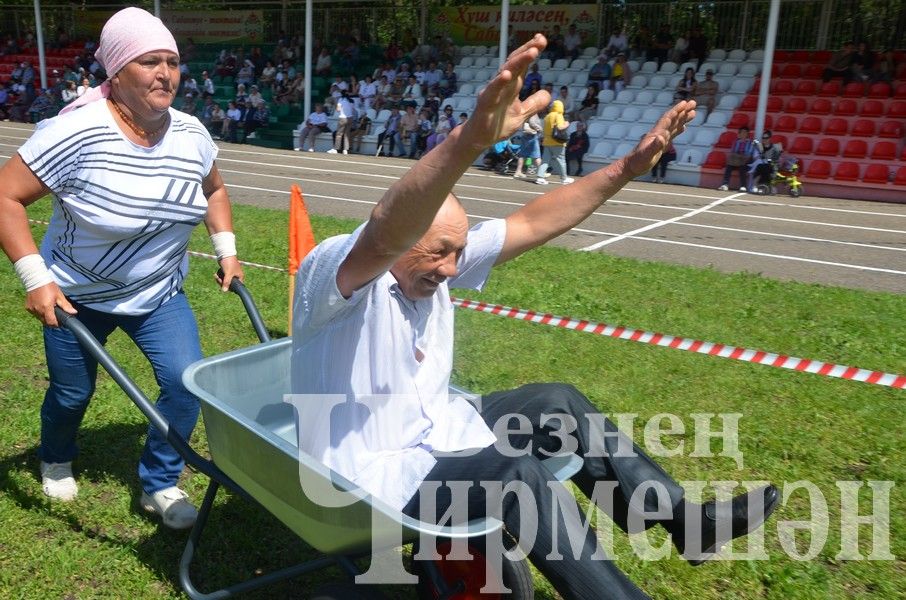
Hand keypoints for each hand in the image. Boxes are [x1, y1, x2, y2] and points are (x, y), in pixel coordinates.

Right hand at [25, 282, 75, 326]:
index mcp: (46, 307)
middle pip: (45, 322)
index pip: (51, 322)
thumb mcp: (59, 295)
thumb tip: (74, 313)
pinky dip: (39, 313)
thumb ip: (66, 306)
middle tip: (56, 316)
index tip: (61, 323)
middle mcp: (38, 310)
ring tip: (50, 309)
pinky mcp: (28, 307)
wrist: (35, 279)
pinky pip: (35, 314)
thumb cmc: (49, 286)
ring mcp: (32, 309)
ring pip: (40, 318)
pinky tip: (42, 306)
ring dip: (45, 317)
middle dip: (52, 321)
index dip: (57, 324)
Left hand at [215, 256, 243, 291]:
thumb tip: (224, 291)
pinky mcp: (226, 272)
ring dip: (219, 279)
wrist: (224, 254)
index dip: (230, 288)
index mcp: (239, 277)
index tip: (224, 287)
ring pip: (224, 281)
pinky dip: (219, 276)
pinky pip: (222, 277)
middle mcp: (236, 276)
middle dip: (222, 283)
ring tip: (216, 275)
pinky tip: (216, 274)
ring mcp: (231, 274)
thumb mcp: (228, 274)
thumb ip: (226, 283)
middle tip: (218, 279)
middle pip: (229, 285)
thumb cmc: (229, 263)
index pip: (236, 287)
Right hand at [458, 34, 551, 150]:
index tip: (542, 39)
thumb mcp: (521, 114)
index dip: (531, 51)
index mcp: (512, 86)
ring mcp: (493, 92)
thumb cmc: (497, 124)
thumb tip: (548, 93)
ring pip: (506, 73)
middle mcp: (502, 85)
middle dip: (527, 50)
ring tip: (532, 52)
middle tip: (541, 40)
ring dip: (518, 62)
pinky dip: (499, 82)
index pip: (522, 65)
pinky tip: (506, 74)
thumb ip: (534, 104)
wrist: (478, 139)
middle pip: (515, 63)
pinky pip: (492, 91)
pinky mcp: (485, 103)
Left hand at [623, 100, 695, 176]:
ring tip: (693, 112)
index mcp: (656, 134)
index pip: (667, 119)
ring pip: (673, 126)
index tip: (685, 103)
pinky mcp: (660, 145)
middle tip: (693, 103)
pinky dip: (678, 129)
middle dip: (683, 111)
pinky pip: (672, 134)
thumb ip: (654, 146)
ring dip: (683, 118)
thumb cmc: (637, 162)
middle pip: (672, 120)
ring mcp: (660, 139)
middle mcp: (658, 134)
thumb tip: (662, 137)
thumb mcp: (646, 155)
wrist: (630, 167)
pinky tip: (684, 127)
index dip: (676, 111)